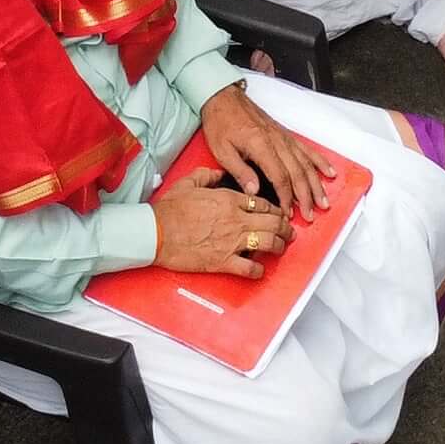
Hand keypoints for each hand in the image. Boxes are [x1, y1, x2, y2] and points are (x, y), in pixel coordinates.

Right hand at [150, 165, 289, 276]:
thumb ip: (207, 175)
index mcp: (229, 200)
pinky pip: (250, 268)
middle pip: (272, 222)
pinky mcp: (223, 261)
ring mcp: (231, 242)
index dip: (275, 209)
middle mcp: (235, 220)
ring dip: (279, 246)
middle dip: (285, 227)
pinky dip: (259, 270)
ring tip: (281, 247)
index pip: (263, 203)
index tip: (278, 213)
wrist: (156, 233)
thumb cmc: (169, 210)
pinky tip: (260, 270)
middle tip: (288, 231)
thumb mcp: (188, 182)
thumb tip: (218, 173)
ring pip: (268, 243)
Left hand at [197, 81, 334, 217]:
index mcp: (260, 145)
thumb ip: (239, 171)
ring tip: (323, 201)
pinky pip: (307, 150)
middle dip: (305, 197)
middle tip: (310, 215)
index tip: (287, 213)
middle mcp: (277, 141)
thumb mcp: (221, 150)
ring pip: (306, 163)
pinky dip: (319, 162)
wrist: (224, 97)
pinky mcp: (285, 135)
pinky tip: (328, 172)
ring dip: (316, 184)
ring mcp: (284, 138)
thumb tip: (254, 192)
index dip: (286, 197)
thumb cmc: (221, 122)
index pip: (279, 177)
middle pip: (298, 173)